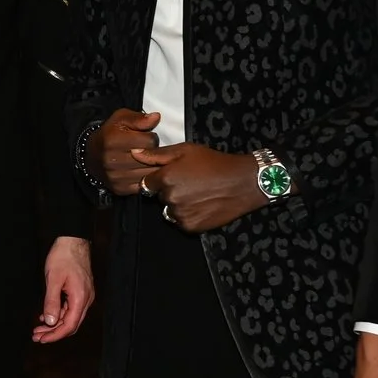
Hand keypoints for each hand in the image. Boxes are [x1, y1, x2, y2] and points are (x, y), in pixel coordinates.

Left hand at [34, 236, 93, 342]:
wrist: (72, 241)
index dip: (55, 335)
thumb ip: (51, 302)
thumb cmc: (63, 257)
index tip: (41, 339)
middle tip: (36, 337)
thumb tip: (50, 322)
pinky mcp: (80, 291)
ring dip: (55, 324)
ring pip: (70, 317)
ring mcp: (84, 296)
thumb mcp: (53, 280)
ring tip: (38, 329)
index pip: (69, 325)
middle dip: (53, 333)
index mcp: (80, 298)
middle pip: (71, 324)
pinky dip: (58, 314)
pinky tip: (46, 316)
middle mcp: (85, 300)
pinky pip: (70, 308)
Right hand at [92, 109, 165, 195]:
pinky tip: (142, 170)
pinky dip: (147, 179)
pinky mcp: (119, 188)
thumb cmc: (110, 135)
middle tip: (148, 149)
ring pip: (149, 174)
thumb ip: (139, 118)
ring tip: (148, 159)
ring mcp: (115, 176)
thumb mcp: (121, 119)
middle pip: (150, 159)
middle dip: (154, 153)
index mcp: (113, 140)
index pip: (150, 141)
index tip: (146, 137)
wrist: (92, 155)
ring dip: (152, 167)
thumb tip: (156, 117)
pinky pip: (143, 185)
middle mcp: (111, 160)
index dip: (152, 138)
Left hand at [139, 143, 268, 232]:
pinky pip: (181, 222)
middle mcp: (170, 198)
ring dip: (178, 205)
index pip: (147, 184)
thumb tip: (134, 154)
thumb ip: (158, 155)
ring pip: (169, 211)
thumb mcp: (187, 150)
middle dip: (170, 192)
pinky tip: (202, 205)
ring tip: (197, 194)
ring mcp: (180, 214)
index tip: (174, 177)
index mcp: (166, 178)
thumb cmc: (215, 163)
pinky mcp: (190, 226)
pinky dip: (188, 216)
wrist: (243, 182)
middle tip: (190, 183)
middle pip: (159, 197)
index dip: (159, 180)